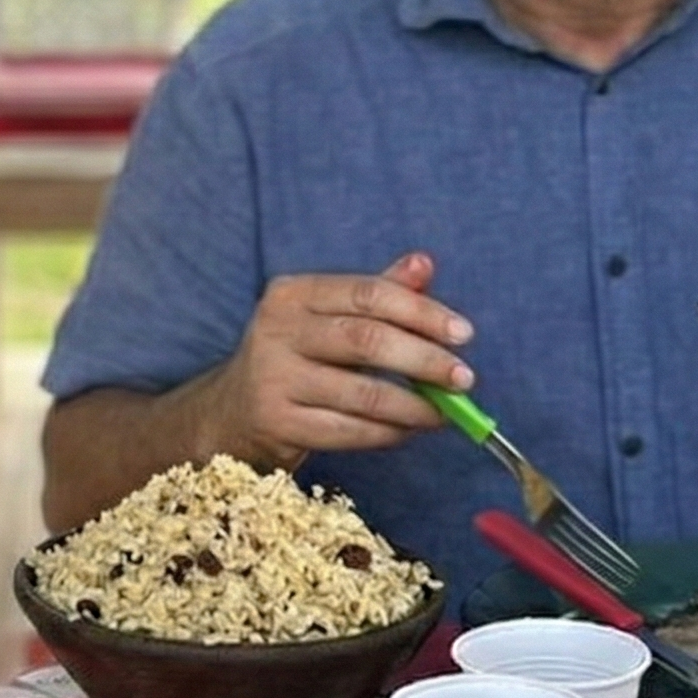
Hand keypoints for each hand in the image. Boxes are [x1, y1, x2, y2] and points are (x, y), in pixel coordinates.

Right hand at [206, 251, 473, 470]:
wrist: (234, 410)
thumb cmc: (296, 355)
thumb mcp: (328, 315)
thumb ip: (377, 291)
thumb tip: (424, 264)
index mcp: (294, 293)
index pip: (368, 294)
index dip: (421, 312)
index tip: (463, 333)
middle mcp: (277, 330)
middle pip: (366, 340)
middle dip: (424, 360)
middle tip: (464, 378)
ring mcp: (274, 379)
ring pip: (361, 394)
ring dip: (413, 406)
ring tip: (444, 412)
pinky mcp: (277, 423)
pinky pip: (347, 431)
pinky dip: (387, 433)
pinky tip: (408, 430)